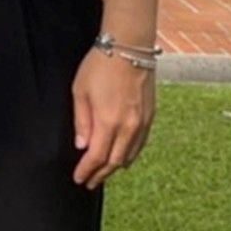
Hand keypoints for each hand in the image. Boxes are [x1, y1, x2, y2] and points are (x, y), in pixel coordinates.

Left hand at [71, 47, 155, 187]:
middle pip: (115, 161)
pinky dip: (130, 155)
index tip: (79, 178)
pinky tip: (123, 158)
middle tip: (89, 182)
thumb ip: (82, 121)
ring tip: (103, 173)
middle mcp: (129, 127)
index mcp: (108, 121)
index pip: (97, 157)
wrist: (129, 48)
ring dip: (115, 167)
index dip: (87, 170)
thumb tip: (82, 146)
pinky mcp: (151, 116)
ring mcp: (142, 123)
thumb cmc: (100, 66)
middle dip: (100, 174)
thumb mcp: (80, 91)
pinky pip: (140, 144)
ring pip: (130, 156)